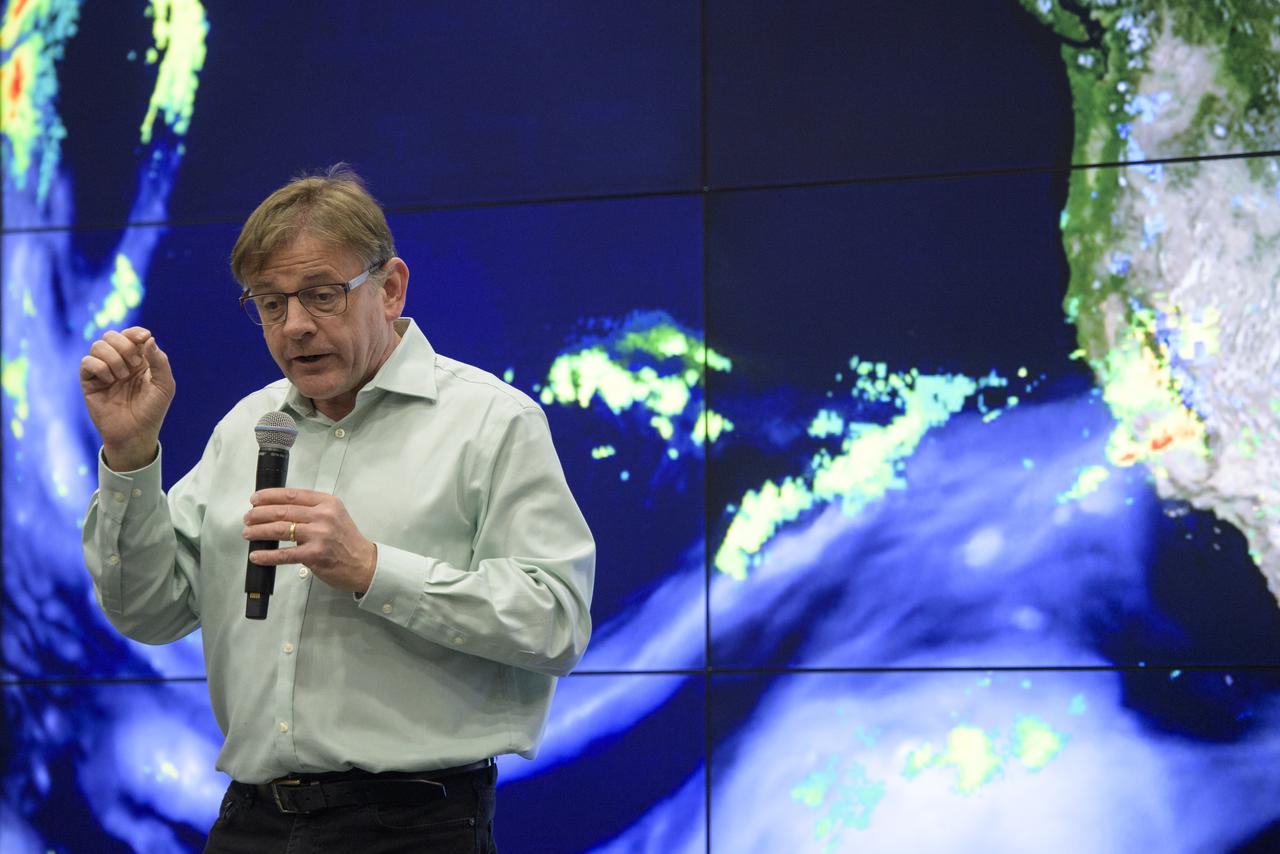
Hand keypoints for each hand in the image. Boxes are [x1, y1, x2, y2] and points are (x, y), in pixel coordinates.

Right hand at [79, 327, 174, 470]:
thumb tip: (148, 339)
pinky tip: (109, 381)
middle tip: (134, 364)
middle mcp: (119, 362)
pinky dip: (100, 367)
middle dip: (124, 345)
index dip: (135, 332)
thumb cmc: (152, 411)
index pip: (132, 335)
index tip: (143, 337)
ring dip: (113, 357)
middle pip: (112, 335)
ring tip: (122, 376)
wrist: (135, 433)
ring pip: (98, 345)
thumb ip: (160, 361)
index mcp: (139, 360)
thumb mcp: (164, 386)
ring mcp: (103, 370)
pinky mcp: (89, 381)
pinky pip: (87, 362)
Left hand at [243, 488, 376, 593]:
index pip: (292, 495)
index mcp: (327, 503)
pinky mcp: (314, 555)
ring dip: (259, 531)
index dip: (269, 496)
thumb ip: (312, 511)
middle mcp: (324, 516)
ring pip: (280, 530)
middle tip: (247, 518)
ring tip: (248, 533)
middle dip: (259, 514)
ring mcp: (319, 535)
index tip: (255, 499)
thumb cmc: (347, 541)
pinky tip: (256, 555)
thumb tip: (278, 511)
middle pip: (282, 511)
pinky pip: (284, 554)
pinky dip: (267, 555)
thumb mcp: (334, 516)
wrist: (364, 564)